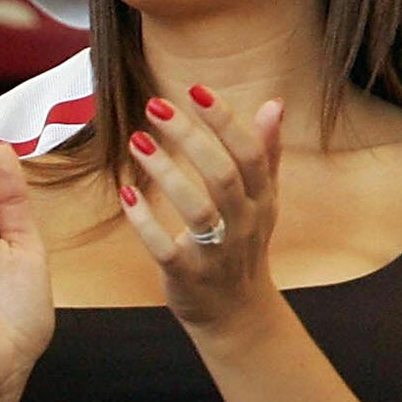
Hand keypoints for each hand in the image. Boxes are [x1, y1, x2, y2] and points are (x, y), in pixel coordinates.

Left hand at [120, 87, 282, 329]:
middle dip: (191, 139)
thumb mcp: (261, 199)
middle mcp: (245, 224)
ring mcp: (218, 252)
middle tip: (155, 106)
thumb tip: (275, 103)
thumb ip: (265, 153)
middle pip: (224, 176)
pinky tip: (126, 195)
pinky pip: (166, 249)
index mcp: (262, 199)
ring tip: (136, 141)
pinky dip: (146, 223)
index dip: (226, 121)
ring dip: (166, 174)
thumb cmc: (243, 242)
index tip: (195, 89)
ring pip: (198, 210)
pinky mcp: (188, 275)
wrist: (237, 311)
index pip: (250, 154)